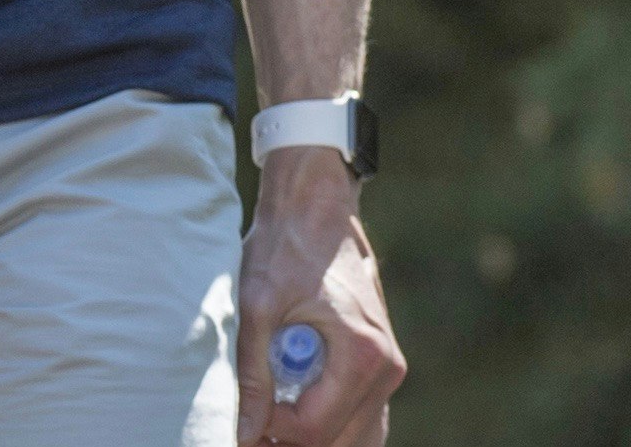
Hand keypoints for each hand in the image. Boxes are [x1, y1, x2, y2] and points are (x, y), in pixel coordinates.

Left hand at [234, 151, 402, 444]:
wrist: (315, 207)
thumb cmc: (286, 248)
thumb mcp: (257, 306)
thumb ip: (253, 372)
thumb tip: (246, 430)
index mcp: (362, 356)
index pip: (316, 429)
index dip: (273, 433)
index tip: (242, 420)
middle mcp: (386, 367)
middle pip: (341, 440)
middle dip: (293, 440)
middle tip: (252, 427)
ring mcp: (388, 367)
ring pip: (357, 434)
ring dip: (313, 434)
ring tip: (269, 418)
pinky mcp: (380, 362)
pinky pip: (361, 413)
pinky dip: (331, 421)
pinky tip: (292, 408)